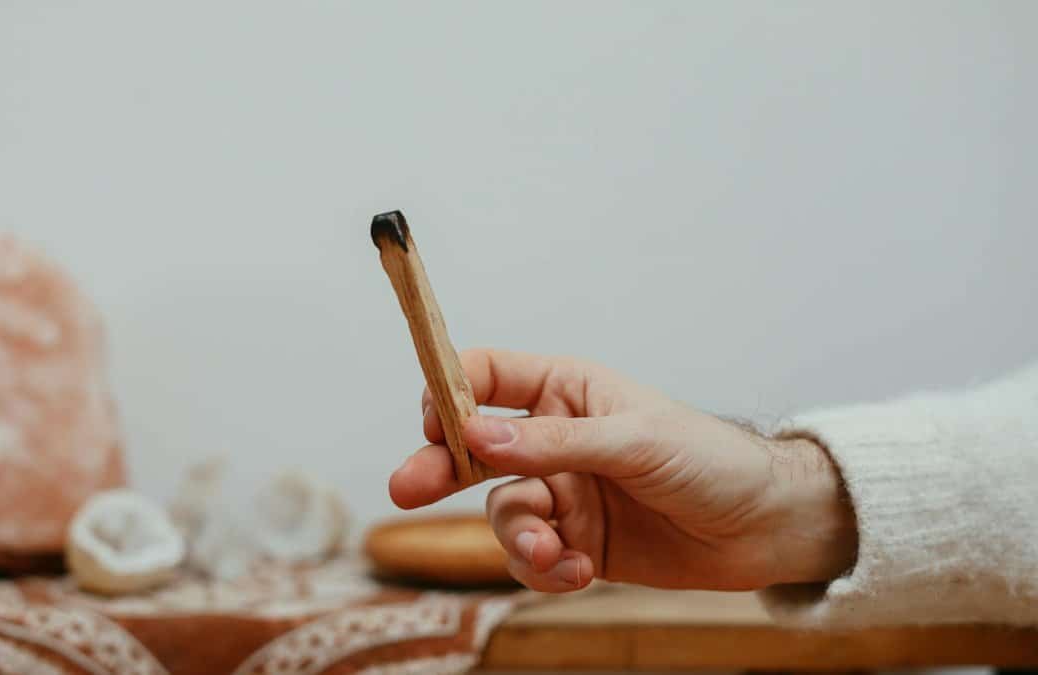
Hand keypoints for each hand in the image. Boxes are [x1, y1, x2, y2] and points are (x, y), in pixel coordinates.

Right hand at [389, 349, 856, 592]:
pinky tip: (576, 572)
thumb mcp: (634, 440)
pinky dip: (544, 568)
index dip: (451, 392)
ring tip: (550, 553)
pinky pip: (533, 556)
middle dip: (440, 469)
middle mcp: (555, 439)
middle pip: (474, 448)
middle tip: (404, 490)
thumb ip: (554, 442)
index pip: (488, 376)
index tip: (433, 422)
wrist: (765, 528)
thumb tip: (478, 438)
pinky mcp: (576, 542)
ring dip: (518, 536)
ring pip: (504, 511)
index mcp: (567, 389)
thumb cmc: (711, 459)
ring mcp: (564, 492)